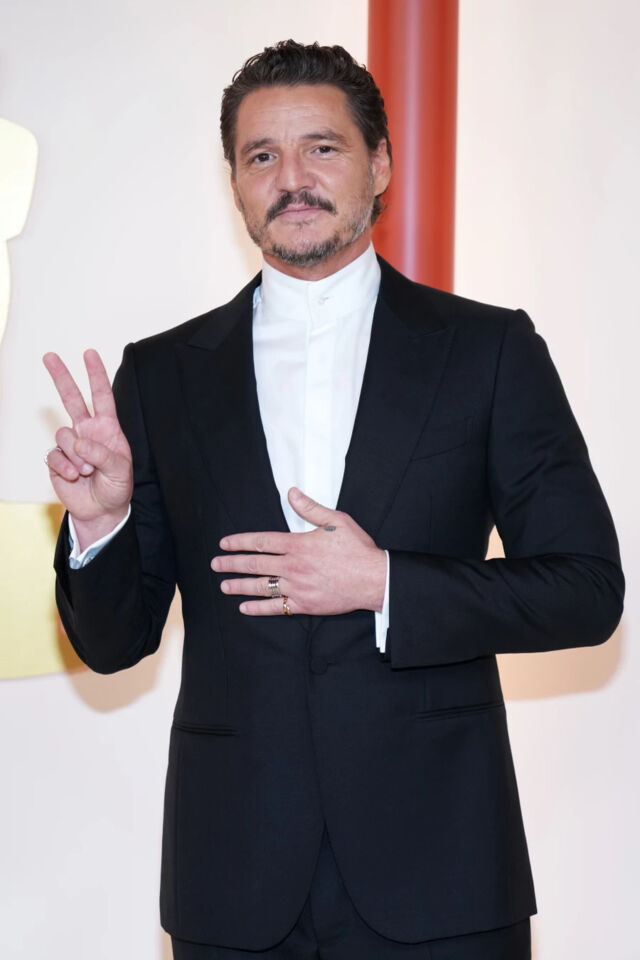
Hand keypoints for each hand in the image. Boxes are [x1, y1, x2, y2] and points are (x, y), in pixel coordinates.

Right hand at [42, 349, 132, 542]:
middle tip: (49, 355)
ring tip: (88, 472)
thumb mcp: (120, 470)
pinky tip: (75, 478)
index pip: (102, 397)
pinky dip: (66, 468)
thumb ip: (102, 454)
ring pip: (64, 435)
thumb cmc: (116, 487)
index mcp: (107, 428)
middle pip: (72, 399)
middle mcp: (87, 432)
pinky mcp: (57, 460)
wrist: (102, 510)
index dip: (96, 375)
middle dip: (61, 377)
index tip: (89, 353)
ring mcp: (70, 445)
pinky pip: (55, 456)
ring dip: (76, 456)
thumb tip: (78, 443)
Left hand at [210, 487, 386, 615]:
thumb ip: (311, 508)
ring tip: (224, 586)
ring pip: (262, 586)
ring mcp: (297, 587)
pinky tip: (244, 607)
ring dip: (240, 586)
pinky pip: (276, 607)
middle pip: (255, 564)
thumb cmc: (357, 549)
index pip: (261, 542)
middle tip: (215, 564)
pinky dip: (258, 608)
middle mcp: (293, 567)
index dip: (240, 542)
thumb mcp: (337, 520)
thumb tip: (292, 493)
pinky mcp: (305, 605)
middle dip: (232, 564)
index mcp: (298, 544)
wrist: (374, 580)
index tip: (224, 543)